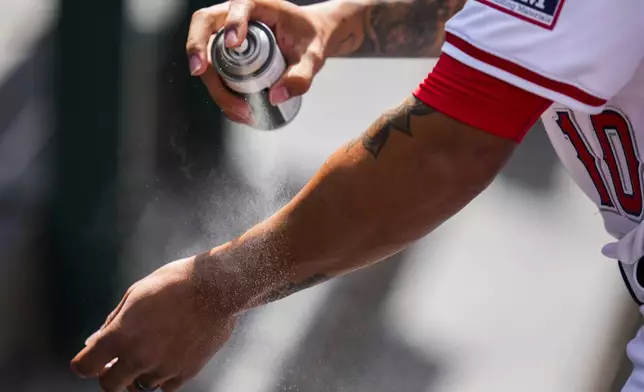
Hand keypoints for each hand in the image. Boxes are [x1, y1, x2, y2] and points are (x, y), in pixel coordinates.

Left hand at [70, 256, 235, 391]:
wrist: (217, 287)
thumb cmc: (175, 283)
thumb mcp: (136, 293)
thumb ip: (113, 321)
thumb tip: (95, 342)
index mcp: (120, 336)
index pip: (85, 366)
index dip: (85, 363)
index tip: (93, 358)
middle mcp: (139, 357)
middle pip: (110, 385)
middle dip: (110, 373)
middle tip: (119, 360)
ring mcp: (164, 368)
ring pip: (140, 385)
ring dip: (140, 372)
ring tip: (154, 347)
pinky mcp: (186, 372)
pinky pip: (166, 386)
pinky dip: (164, 376)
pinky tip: (170, 355)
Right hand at [186, 0, 331, 123]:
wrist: (308, 39)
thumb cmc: (309, 40)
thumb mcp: (312, 58)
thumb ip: (300, 77)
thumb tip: (275, 97)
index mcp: (260, 5)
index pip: (239, 6)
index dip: (232, 22)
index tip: (234, 43)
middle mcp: (236, 14)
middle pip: (204, 23)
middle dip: (197, 46)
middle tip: (199, 71)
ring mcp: (226, 33)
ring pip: (205, 50)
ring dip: (212, 81)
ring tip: (238, 109)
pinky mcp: (224, 52)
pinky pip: (212, 68)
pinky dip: (218, 90)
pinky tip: (235, 109)